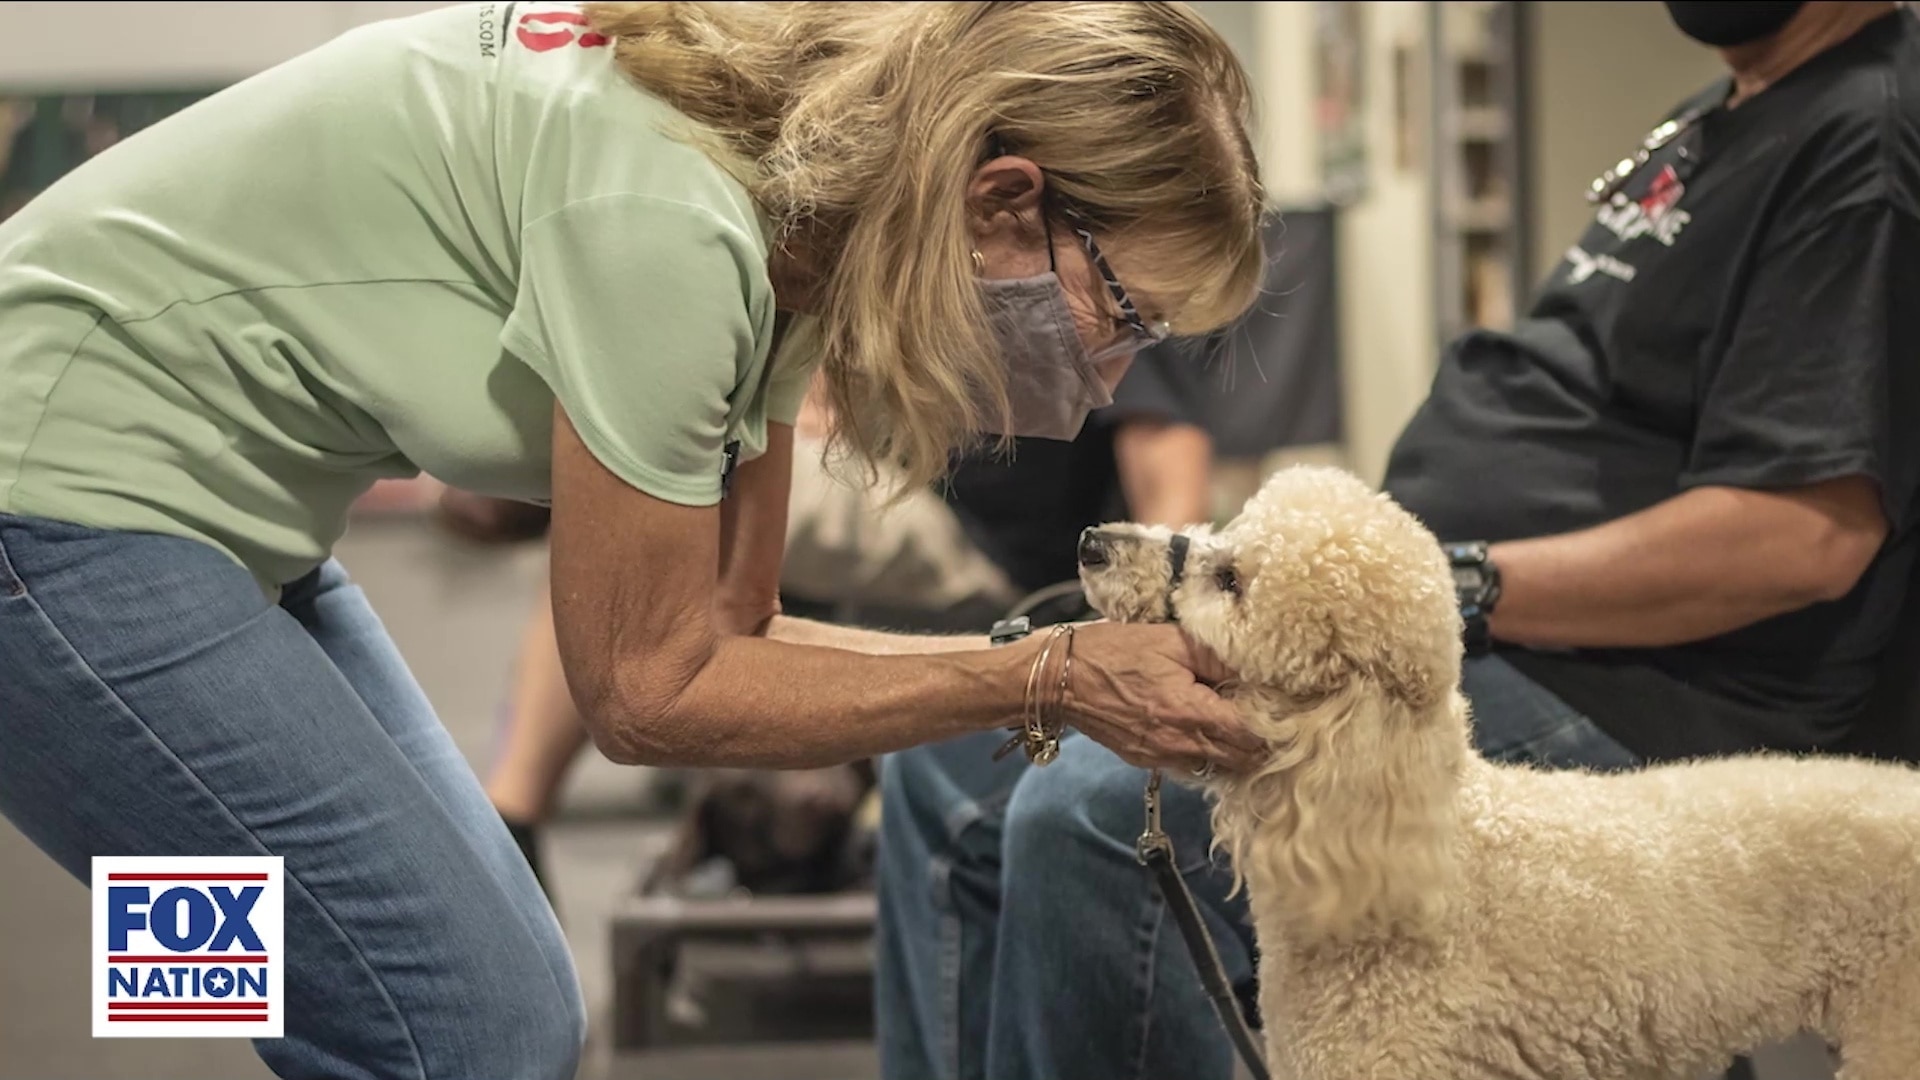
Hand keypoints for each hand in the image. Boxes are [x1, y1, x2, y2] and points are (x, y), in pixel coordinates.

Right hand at [1058, 622, 1263, 774]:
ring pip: (1217, 769)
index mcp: (1190, 712)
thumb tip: (1254, 667)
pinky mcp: (1146, 761)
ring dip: (1234, 752)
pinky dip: (1206, 755)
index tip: (1282, 707)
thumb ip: (1216, 656)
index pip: (1251, 736)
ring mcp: (1161, 757)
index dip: (1273, 723)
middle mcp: (1179, 744)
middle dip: (1260, 743)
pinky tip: (1204, 730)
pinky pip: (1190, 766)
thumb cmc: (1112, 652)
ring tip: (1239, 725)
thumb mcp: (1170, 640)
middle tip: (1268, 717)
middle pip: (1241, 760)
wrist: (1059, 678)